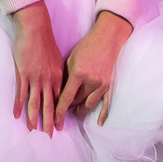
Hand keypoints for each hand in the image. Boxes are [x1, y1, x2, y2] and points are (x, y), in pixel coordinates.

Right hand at [10, 2, 64, 134]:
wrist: (35, 28)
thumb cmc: (45, 41)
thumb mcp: (56, 58)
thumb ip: (56, 73)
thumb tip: (56, 83)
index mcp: (57, 77)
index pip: (59, 100)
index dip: (59, 114)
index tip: (59, 126)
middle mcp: (48, 80)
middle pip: (48, 106)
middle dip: (49, 122)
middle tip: (49, 136)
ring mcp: (35, 78)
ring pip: (34, 103)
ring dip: (33, 119)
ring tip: (33, 131)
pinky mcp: (23, 75)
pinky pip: (21, 94)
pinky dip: (19, 106)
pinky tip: (17, 115)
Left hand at [59, 11, 131, 125]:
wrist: (108, 38)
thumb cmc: (87, 45)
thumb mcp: (72, 58)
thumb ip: (66, 75)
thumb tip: (59, 91)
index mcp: (78, 73)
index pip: (66, 97)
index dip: (59, 109)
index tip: (53, 118)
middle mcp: (91, 81)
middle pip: (77, 101)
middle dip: (68, 106)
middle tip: (61, 110)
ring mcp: (102, 84)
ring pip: (89, 104)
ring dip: (80, 110)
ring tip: (74, 112)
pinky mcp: (109, 85)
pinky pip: (106, 103)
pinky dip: (103, 114)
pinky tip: (99, 123)